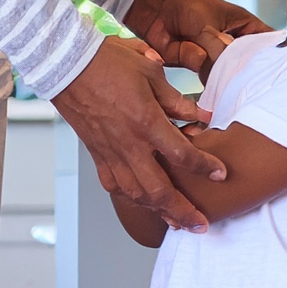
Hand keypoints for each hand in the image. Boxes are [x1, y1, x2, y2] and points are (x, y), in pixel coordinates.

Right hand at [53, 35, 227, 233]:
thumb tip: (203, 114)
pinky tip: (143, 201)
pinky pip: (115, 186)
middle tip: (200, 225)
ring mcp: (110, 152)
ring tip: (176, 220)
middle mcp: (128, 144)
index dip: (205, 167)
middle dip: (182, 211)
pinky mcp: (96, 154)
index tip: (220, 174)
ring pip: (136, 194)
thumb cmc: (107, 62)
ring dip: (158, 210)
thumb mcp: (150, 72)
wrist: (66, 66)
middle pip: (159, 190)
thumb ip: (177, 99)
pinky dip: (132, 197)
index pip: (182, 154)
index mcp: (145, 121)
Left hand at [123, 0, 265, 81]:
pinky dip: (209, 85)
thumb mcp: (206, 26)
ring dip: (227, 80)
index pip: (268, 42)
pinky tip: (213, 89)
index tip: (275, 71)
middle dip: (248, 74)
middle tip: (250, 85)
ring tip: (229, 86)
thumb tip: (227, 74)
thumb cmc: (185, 5)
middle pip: (250, 63)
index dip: (273, 56)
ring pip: (229, 74)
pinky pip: (209, 80)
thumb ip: (218, 50)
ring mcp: (218, 56)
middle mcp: (234, 43)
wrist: (154, 8)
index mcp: (245, 26)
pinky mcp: (200, 66)